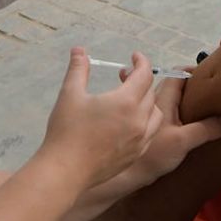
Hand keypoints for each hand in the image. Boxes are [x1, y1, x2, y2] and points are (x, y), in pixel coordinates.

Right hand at [39, 48, 161, 190]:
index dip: (142, 62)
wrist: (66, 170)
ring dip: (147, 101)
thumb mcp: (70, 94)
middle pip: (150, 93)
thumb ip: (78, 69)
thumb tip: (79, 50)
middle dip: (141, 80)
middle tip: (125, 75)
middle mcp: (139, 120)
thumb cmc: (67, 130)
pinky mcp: (136, 154)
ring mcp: (140, 140)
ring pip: (155, 114)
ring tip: (130, 98)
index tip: (135, 56)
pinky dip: (146, 121)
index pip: (144, 75)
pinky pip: (150, 133)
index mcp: (126, 102)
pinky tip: (130, 121)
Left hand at [113, 70, 220, 186]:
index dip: (189, 71)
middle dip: (183, 83)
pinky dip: (164, 109)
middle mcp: (152, 102)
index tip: (204, 73)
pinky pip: (155, 110)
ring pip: (161, 97)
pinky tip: (173, 120)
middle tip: (202, 89)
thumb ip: (204, 130)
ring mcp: (145, 114)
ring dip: (172, 96)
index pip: (176, 75)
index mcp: (163, 99)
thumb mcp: (182, 142)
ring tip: (190, 102)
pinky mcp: (142, 127)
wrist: (126, 173)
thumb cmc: (153, 154)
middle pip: (168, 84)